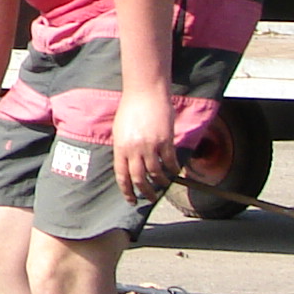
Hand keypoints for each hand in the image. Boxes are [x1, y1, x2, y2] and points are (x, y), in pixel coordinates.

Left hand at [109, 87, 178, 203]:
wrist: (145, 93)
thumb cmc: (130, 109)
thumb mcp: (119, 130)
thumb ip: (123, 149)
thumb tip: (128, 165)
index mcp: (120, 147)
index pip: (122, 175)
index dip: (127, 190)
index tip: (131, 200)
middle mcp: (134, 149)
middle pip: (139, 179)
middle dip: (145, 192)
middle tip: (150, 198)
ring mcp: (150, 146)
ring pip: (156, 173)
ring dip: (161, 182)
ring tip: (163, 184)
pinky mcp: (165, 141)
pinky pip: (170, 162)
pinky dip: (173, 169)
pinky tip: (174, 171)